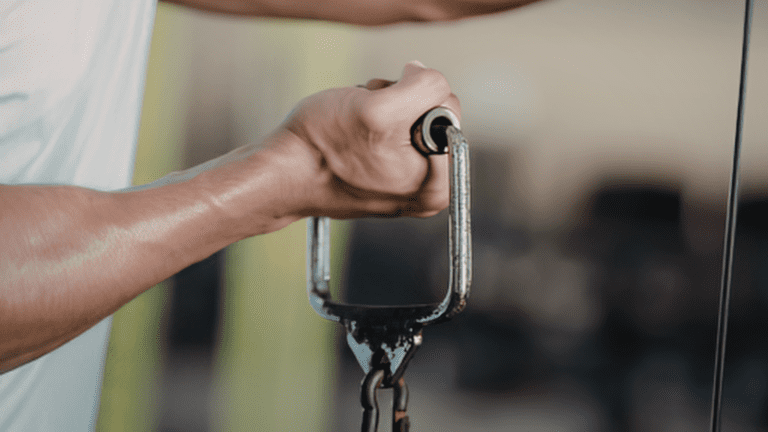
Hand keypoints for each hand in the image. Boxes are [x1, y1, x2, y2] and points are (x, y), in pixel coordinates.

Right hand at [280, 61, 459, 218]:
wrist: (283, 173)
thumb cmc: (322, 146)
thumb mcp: (378, 109)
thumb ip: (425, 89)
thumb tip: (430, 77)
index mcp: (437, 183)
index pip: (449, 109)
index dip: (412, 97)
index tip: (382, 113)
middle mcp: (429, 189)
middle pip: (432, 114)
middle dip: (399, 103)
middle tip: (367, 115)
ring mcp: (407, 183)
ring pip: (411, 117)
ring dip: (383, 107)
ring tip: (356, 123)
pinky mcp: (388, 174)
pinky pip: (394, 132)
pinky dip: (374, 121)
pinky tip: (353, 130)